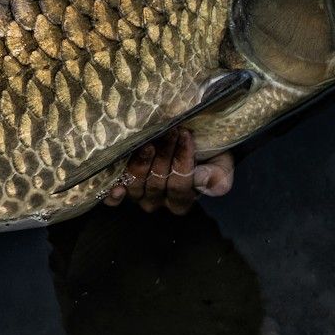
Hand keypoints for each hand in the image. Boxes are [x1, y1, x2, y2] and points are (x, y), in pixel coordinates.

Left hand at [104, 127, 234, 212]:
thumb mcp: (220, 164)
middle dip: (164, 157)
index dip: (183, 162)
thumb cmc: (206, 155)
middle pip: (157, 185)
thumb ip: (217, 176)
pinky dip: (114, 194)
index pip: (180, 187)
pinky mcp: (122, 186)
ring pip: (137, 187)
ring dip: (142, 165)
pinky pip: (114, 198)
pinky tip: (116, 186)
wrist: (190, 143)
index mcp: (181, 200)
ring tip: (149, 144)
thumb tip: (200, 180)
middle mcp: (157, 201)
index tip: (186, 135)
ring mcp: (138, 194)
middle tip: (170, 133)